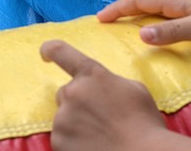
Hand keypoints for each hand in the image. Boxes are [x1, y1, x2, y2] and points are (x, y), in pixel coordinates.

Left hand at [40, 40, 166, 150]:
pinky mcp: (58, 141)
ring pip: (64, 117)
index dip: (50, 50)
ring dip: (77, 124)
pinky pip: (62, 138)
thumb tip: (102, 86)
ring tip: (101, 136)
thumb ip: (110, 81)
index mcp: (92, 75)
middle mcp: (73, 92)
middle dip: (78, 102)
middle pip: (66, 93)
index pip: (61, 52)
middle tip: (100, 118)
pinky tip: (94, 147)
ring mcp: (63, 118)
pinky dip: (73, 143)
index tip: (45, 53)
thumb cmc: (145, 125)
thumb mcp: (134, 90)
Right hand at [97, 0, 190, 46]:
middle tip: (107, 20)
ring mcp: (190, 3)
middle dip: (123, 8)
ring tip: (126, 24)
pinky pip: (167, 11)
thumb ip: (172, 31)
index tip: (99, 18)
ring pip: (156, 4)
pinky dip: (153, 16)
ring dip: (138, 11)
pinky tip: (158, 26)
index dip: (117, 8)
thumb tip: (140, 35)